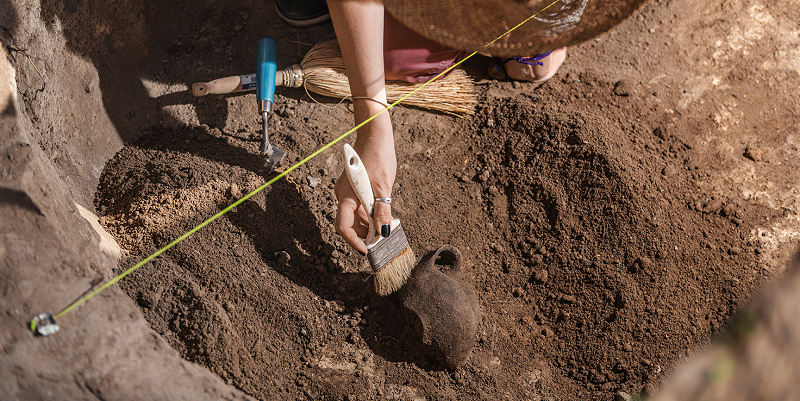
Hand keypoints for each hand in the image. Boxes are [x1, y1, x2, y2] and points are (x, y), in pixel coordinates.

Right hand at [334, 127, 395, 253]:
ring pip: (354, 216)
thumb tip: (383, 232)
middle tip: (381, 240)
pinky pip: (357, 206)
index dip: (354, 241)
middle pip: (348, 224)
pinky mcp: (353, 188)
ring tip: (385, 228)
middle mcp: (342, 195)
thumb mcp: (383, 188)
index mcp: (346, 196)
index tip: (367, 250)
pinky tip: (381, 215)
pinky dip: (368, 214)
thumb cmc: (378, 157)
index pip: (343, 227)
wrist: (374, 136)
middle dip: (362, 235)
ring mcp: (347, 191)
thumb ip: (382, 211)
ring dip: (367, 225)